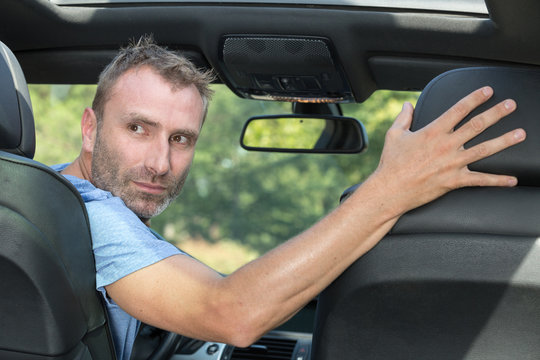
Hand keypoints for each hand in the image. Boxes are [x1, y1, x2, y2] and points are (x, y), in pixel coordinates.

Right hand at [373, 86, 525, 214]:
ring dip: (504, 141)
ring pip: (484, 150)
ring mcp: (452, 164)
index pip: (458, 110)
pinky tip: (513, 180)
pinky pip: (480, 180)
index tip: (488, 90)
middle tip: (511, 105)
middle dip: (496, 113)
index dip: (474, 98)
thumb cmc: (390, 163)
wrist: (390, 190)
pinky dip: (497, 180)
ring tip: (521, 133)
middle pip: (476, 125)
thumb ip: (404, 118)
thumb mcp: (394, 135)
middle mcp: (446, 145)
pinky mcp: (454, 181)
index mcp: (432, 132)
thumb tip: (408, 104)